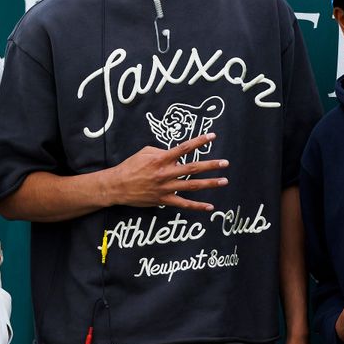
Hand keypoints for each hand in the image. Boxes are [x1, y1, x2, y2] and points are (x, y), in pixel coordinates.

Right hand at [106, 133, 228, 210]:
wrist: (118, 186)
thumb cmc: (131, 166)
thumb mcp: (145, 152)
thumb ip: (162, 150)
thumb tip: (175, 153)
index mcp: (161, 158)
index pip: (184, 148)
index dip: (199, 141)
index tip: (213, 137)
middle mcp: (166, 173)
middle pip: (193, 168)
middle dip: (211, 165)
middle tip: (225, 163)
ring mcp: (166, 188)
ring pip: (192, 185)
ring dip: (210, 183)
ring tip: (224, 181)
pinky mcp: (164, 200)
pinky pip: (184, 204)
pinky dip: (197, 206)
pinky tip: (210, 206)